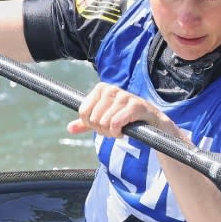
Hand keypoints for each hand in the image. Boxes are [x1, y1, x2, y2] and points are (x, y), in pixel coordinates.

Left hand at [66, 82, 183, 137]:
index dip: (91, 124)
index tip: (102, 124)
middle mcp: (111, 89)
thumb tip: (69, 128)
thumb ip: (86, 123)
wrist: (151, 122)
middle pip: (93, 119)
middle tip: (113, 128)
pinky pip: (115, 123)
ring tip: (120, 129)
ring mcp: (124, 96)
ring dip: (111, 132)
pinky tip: (123, 132)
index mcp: (101, 89)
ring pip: (104, 122)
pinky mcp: (135, 106)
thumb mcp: (103, 119)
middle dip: (102, 129)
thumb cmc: (125, 118)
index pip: (83, 112)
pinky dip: (117, 132)